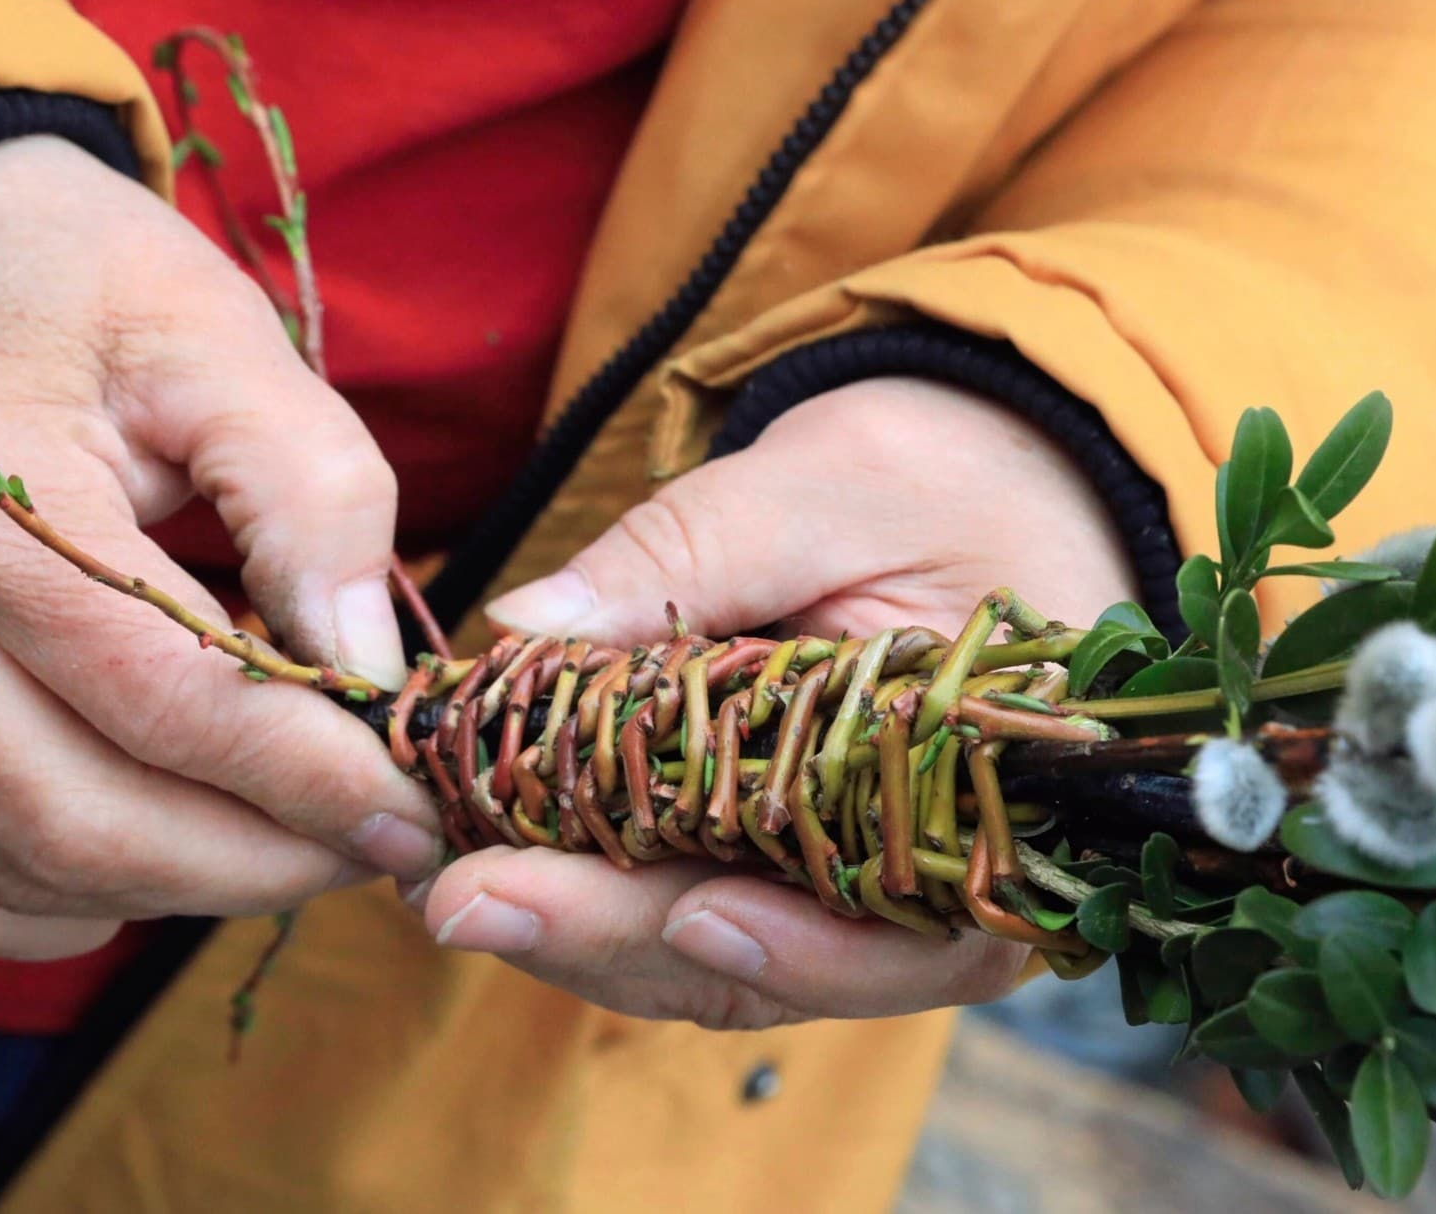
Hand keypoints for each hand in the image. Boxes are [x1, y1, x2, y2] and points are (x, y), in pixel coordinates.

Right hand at [0, 137, 439, 961]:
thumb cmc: (73, 281)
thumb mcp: (212, 330)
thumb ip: (310, 489)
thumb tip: (364, 666)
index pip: (152, 690)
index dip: (300, 770)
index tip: (417, 801)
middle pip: (80, 818)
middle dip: (262, 859)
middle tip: (385, 839)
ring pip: (20, 871)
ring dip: (188, 888)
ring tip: (305, 839)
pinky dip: (63, 906)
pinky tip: (156, 843)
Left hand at [416, 378, 1136, 1027]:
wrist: (977, 470)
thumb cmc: (943, 475)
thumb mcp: (830, 488)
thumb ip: (699, 551)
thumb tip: (531, 624)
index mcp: (983, 797)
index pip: (905, 933)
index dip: (802, 951)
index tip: (688, 920)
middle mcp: (919, 867)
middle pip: (776, 963)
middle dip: (619, 941)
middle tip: (468, 900)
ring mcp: (832, 868)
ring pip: (709, 958)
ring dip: (582, 935)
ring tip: (451, 887)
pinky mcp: (764, 847)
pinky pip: (679, 902)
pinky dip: (588, 892)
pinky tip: (490, 855)